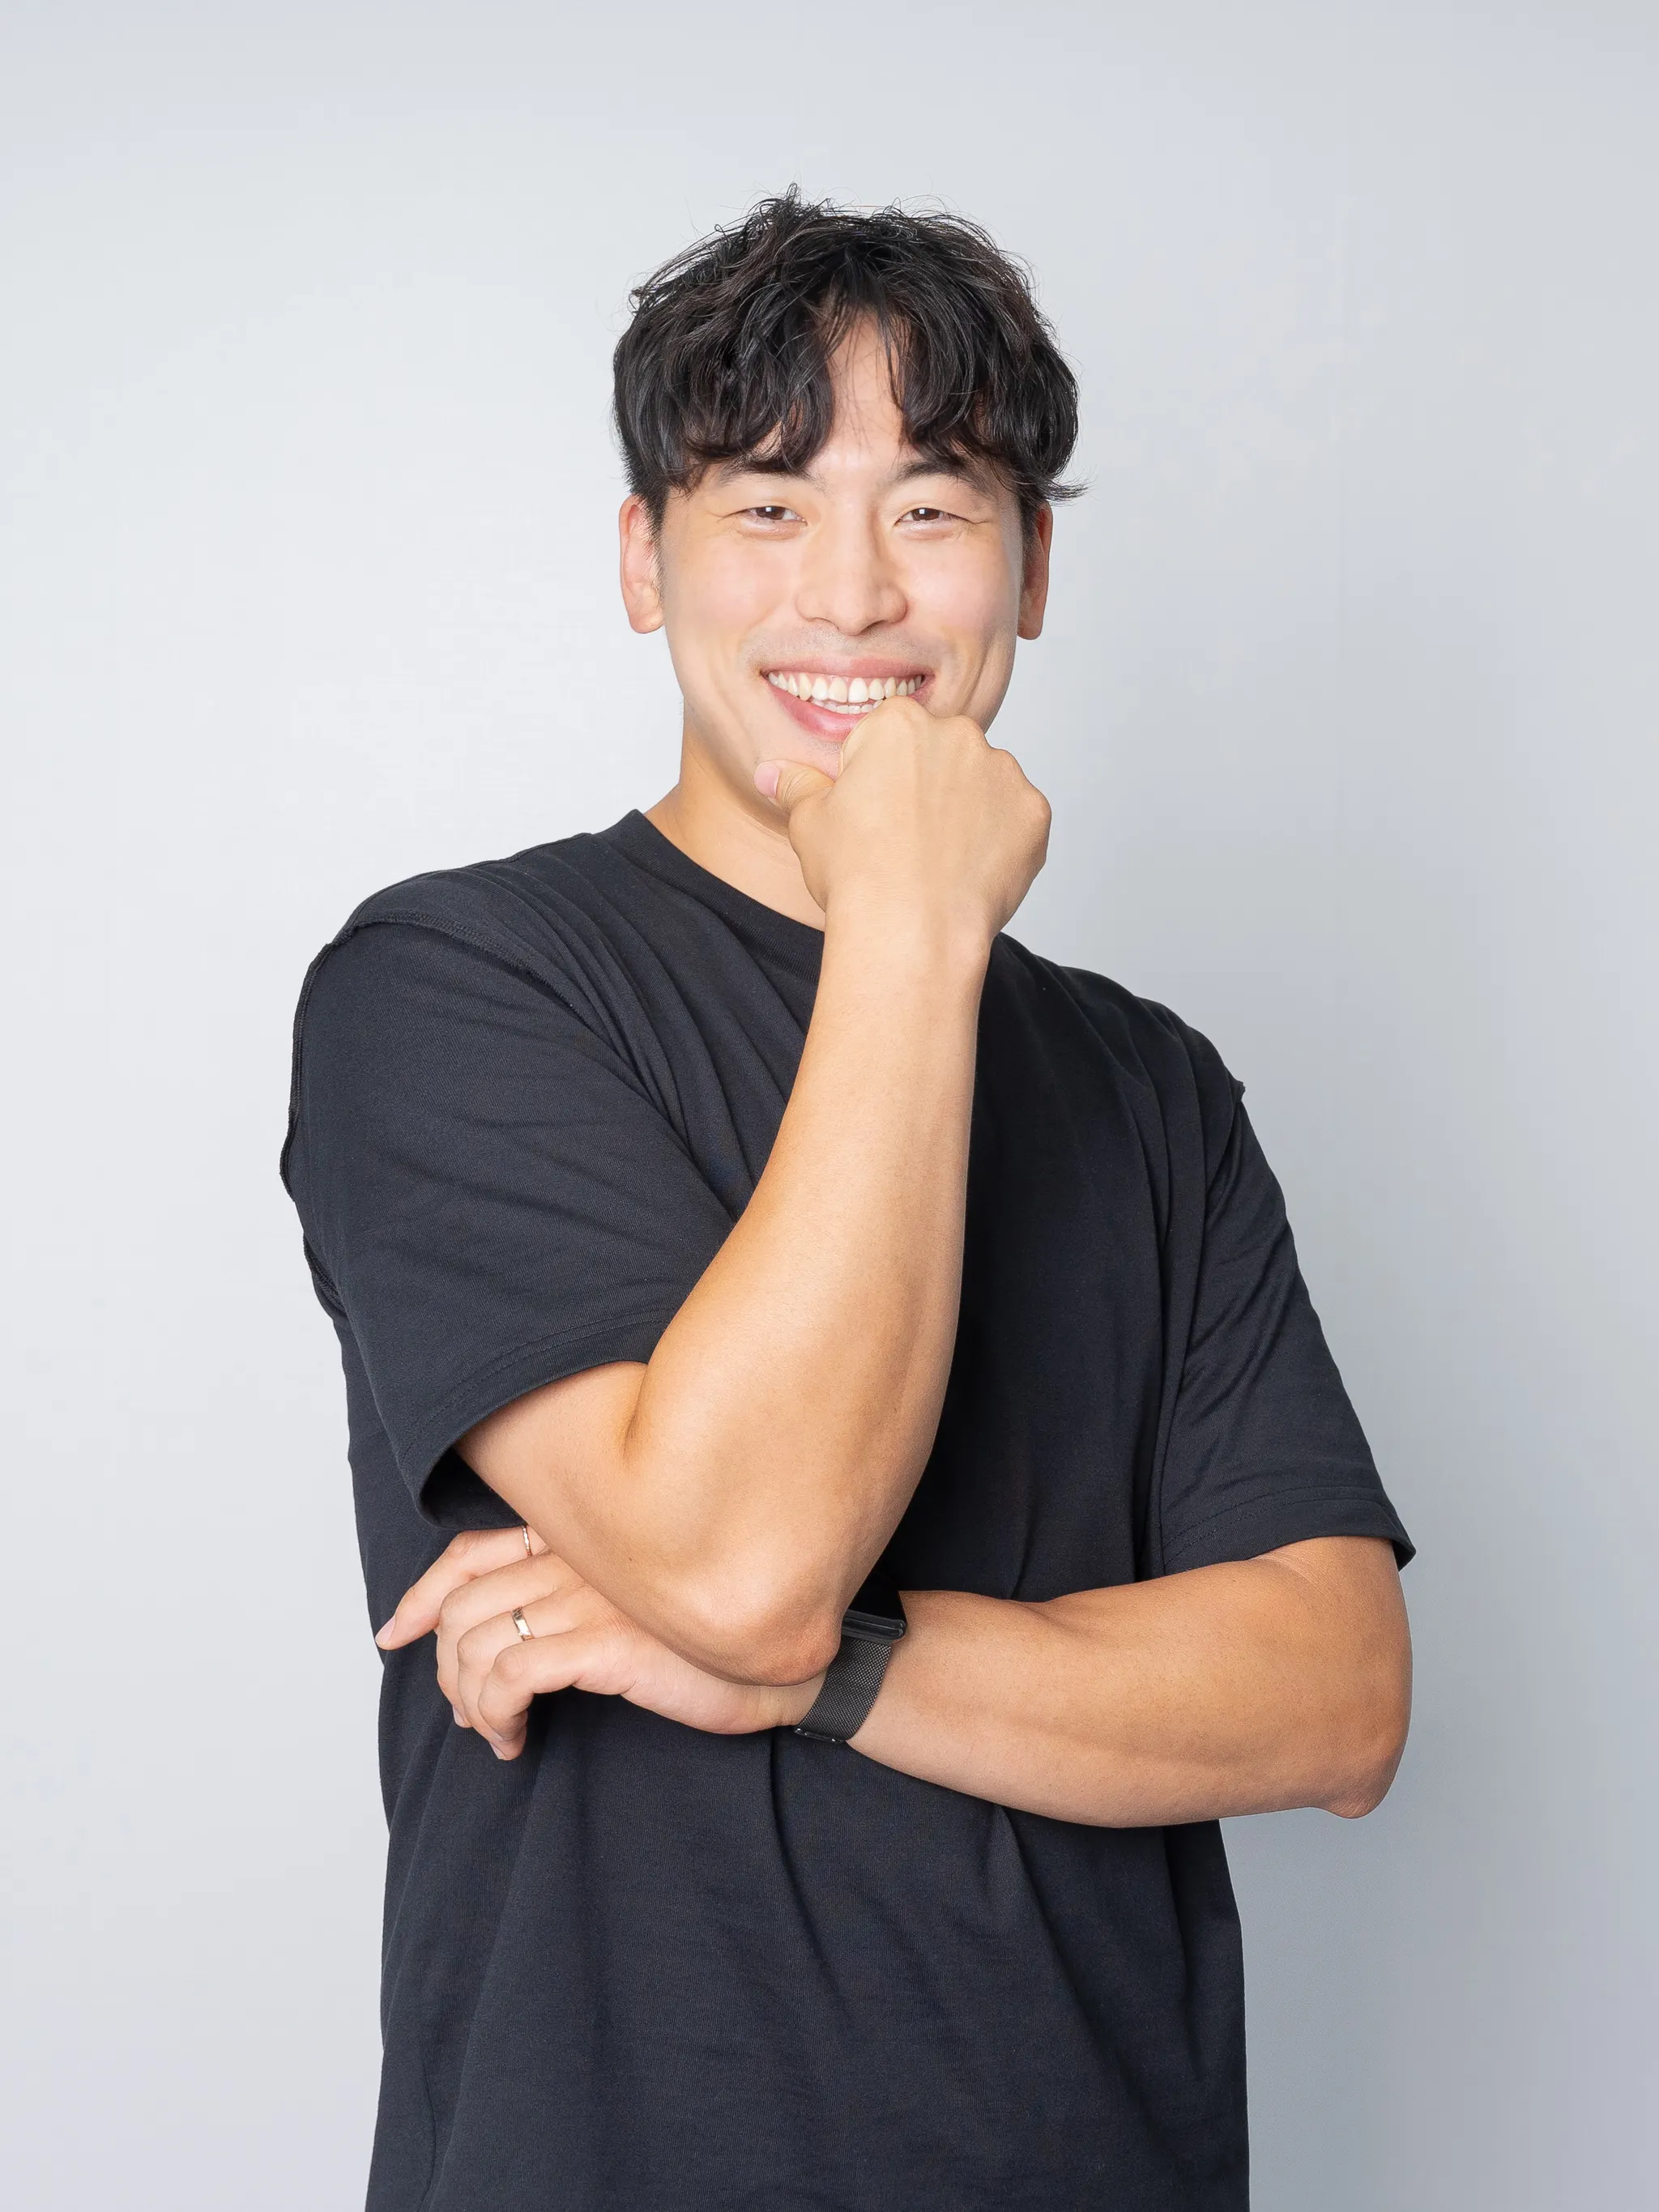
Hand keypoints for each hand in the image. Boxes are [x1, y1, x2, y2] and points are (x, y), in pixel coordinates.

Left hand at [376, 1528, 823, 1757]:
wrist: (791, 1669)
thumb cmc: (714, 1643)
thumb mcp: (635, 1608)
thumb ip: (573, 1597)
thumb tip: (494, 1638)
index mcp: (586, 1538)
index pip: (475, 1549)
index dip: (424, 1592)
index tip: (395, 1632)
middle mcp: (583, 1555)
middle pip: (464, 1604)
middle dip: (446, 1666)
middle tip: (471, 1712)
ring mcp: (594, 1594)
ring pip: (476, 1641)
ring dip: (468, 1699)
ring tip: (495, 1730)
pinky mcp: (606, 1641)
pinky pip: (508, 1676)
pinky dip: (493, 1715)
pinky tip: (514, 1741)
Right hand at [755, 695, 1048, 946]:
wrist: (912, 930)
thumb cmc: (856, 875)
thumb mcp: (809, 824)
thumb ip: (798, 787)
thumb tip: (771, 772)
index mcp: (899, 724)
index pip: (889, 739)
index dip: (877, 782)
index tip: (872, 818)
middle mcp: (958, 734)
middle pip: (941, 756)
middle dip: (928, 790)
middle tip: (906, 844)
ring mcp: (1003, 772)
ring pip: (983, 787)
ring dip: (967, 814)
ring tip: (939, 863)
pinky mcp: (1034, 813)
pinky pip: (1017, 822)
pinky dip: (1000, 844)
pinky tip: (970, 874)